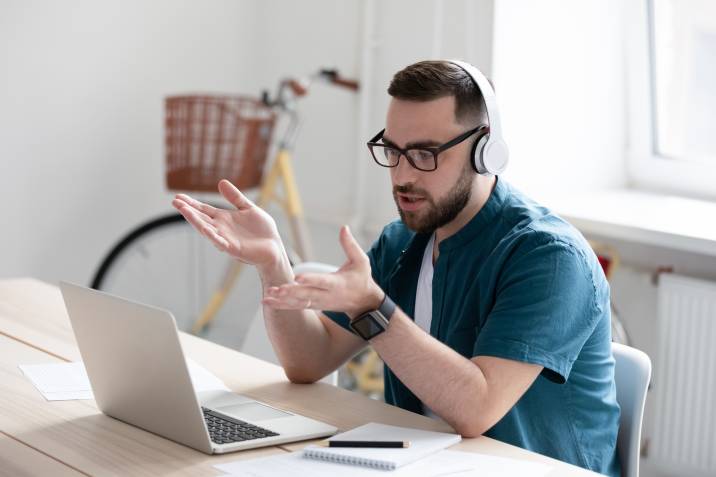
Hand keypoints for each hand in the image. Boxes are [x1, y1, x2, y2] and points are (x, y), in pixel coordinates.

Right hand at [172, 179, 285, 269]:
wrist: (274, 247)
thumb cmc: (262, 230)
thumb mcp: (248, 208)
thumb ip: (235, 197)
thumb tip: (221, 182)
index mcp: (224, 218)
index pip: (204, 210)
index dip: (192, 204)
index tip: (178, 197)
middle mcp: (221, 228)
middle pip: (201, 218)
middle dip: (188, 210)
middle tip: (175, 201)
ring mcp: (225, 239)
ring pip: (206, 229)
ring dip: (195, 220)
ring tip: (184, 210)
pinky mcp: (233, 249)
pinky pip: (220, 242)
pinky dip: (212, 235)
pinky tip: (204, 228)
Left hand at [262, 225, 384, 316]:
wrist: (363, 303)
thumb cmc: (361, 278)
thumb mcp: (361, 261)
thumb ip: (350, 245)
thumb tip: (343, 227)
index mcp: (338, 283)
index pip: (322, 281)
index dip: (311, 279)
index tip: (297, 277)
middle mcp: (327, 295)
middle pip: (307, 294)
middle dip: (291, 292)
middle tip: (276, 289)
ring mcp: (319, 302)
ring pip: (299, 302)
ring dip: (282, 300)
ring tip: (268, 295)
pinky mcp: (314, 305)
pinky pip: (296, 306)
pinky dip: (282, 305)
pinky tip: (267, 301)